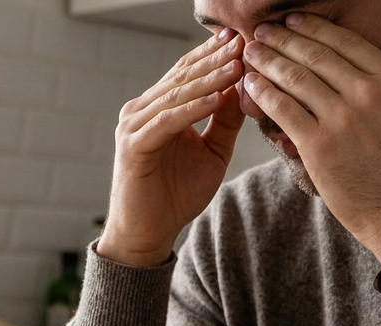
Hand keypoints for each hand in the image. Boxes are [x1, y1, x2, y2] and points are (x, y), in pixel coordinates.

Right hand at [100, 29, 245, 267]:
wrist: (147, 233)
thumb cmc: (175, 196)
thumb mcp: (213, 152)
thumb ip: (226, 121)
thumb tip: (247, 88)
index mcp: (157, 109)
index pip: (187, 72)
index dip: (213, 54)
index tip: (242, 38)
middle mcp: (140, 111)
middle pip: (182, 77)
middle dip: (215, 59)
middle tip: (243, 41)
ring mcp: (133, 127)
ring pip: (176, 95)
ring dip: (209, 79)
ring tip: (237, 64)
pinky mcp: (133, 146)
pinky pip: (167, 121)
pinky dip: (192, 109)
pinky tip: (215, 98)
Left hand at [242, 13, 380, 262]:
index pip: (346, 43)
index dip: (314, 29)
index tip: (293, 21)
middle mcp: (369, 93)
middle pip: (316, 55)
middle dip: (283, 39)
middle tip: (261, 31)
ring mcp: (342, 119)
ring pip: (296, 79)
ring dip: (268, 62)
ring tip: (250, 53)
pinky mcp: (319, 146)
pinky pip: (283, 110)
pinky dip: (263, 94)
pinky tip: (249, 86)